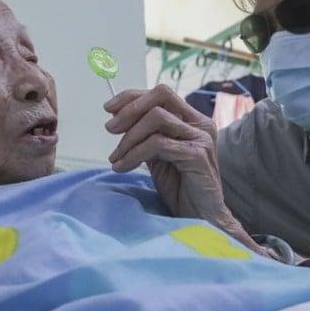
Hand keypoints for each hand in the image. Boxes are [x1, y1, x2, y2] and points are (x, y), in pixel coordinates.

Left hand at [104, 85, 260, 250]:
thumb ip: (145, 135)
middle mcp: (200, 124)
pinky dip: (135, 154)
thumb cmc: (181, 187)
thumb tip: (117, 117)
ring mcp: (201, 138)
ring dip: (129, 138)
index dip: (132, 97)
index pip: (161, 94)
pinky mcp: (197, 155)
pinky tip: (124, 167)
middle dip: (130, 110)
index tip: (108, 109)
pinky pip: (158, 144)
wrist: (200, 217)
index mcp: (192, 120)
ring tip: (116, 159)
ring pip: (156, 118)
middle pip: (161, 96)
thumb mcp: (158, 155)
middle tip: (110, 130)